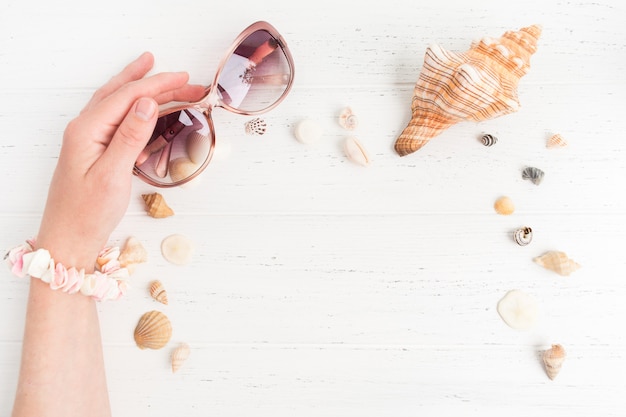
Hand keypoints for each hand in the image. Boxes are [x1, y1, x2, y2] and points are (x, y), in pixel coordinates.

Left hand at [36, 52, 204, 268]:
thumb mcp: (112, 175)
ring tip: (163, 78)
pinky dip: (135, 108)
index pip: (127, 96)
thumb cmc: (87, 213)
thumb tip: (147, 103)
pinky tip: (144, 108)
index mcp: (86, 130)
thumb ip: (129, 136)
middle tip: (186, 79)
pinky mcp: (94, 150)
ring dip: (144, 90)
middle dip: (155, 83)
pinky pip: (117, 119)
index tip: (184, 79)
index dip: (158, 84)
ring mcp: (88, 139)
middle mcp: (85, 128)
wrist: (68, 239)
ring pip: (119, 103)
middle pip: (123, 94)